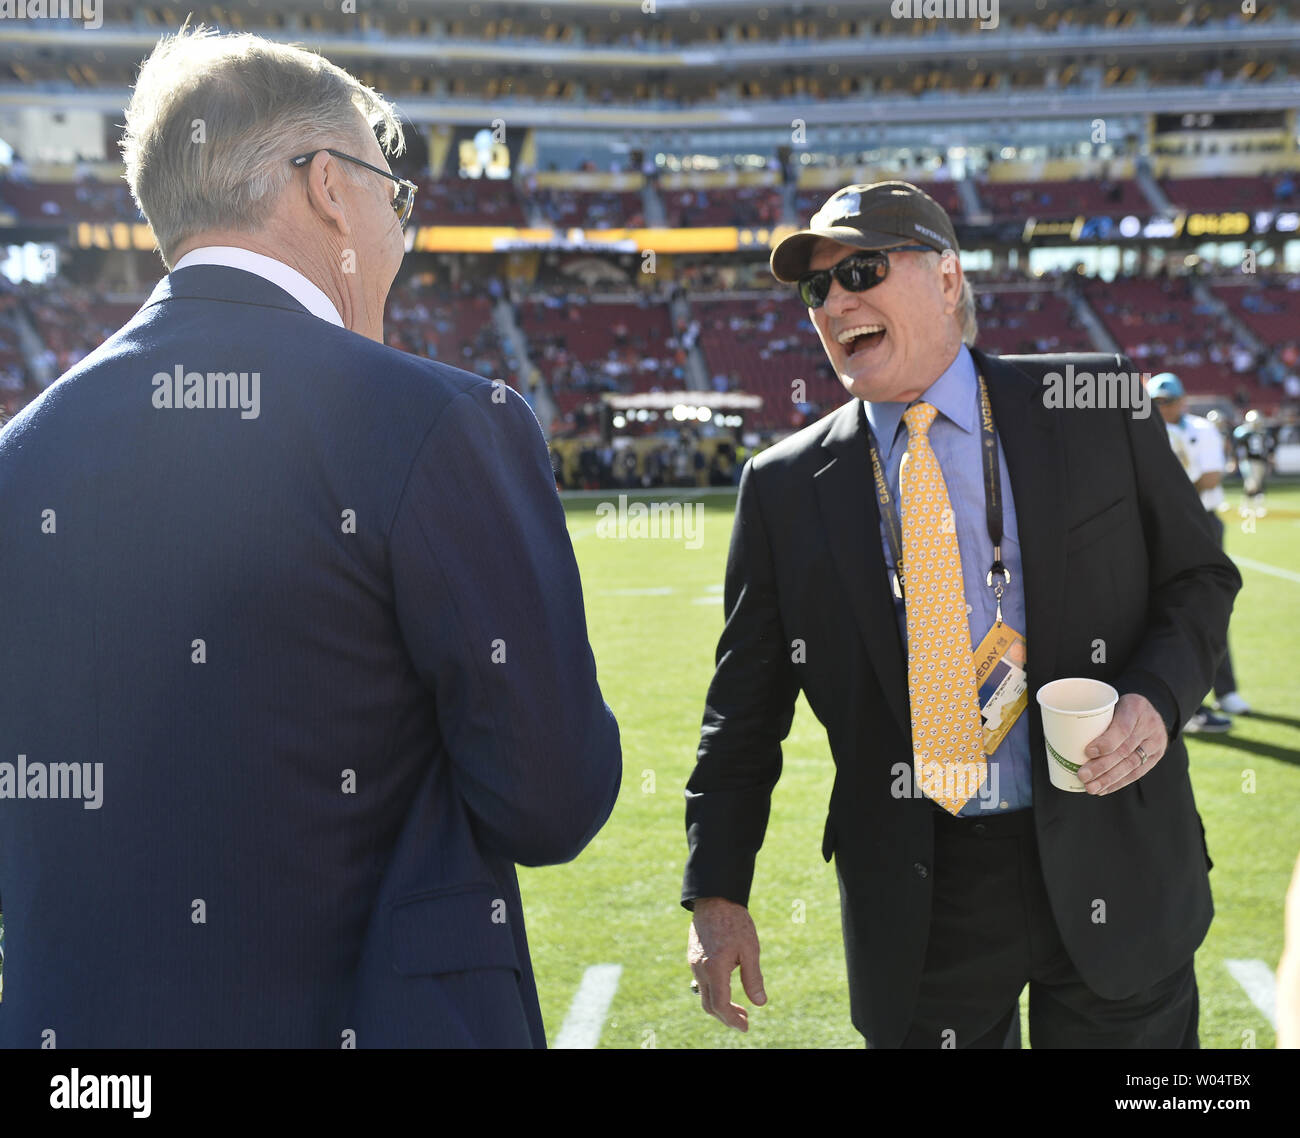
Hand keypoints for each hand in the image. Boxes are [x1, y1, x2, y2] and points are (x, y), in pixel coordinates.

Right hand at [687, 897, 765, 1030]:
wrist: (714, 899)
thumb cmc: (735, 922)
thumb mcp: (750, 949)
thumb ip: (753, 978)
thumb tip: (760, 1003)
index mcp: (715, 968)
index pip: (721, 1006)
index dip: (733, 1020)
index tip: (745, 1026)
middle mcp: (700, 969)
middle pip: (710, 1006)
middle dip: (726, 1018)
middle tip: (744, 1021)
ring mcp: (694, 964)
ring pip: (704, 995)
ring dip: (720, 1006)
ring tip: (739, 1008)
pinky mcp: (693, 958)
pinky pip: (702, 983)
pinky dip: (714, 993)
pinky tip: (727, 989)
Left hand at [1077, 693, 1166, 795]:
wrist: (1151, 709)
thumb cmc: (1120, 706)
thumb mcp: (1109, 702)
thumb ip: (1092, 715)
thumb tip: (1058, 733)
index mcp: (1135, 707)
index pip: (1122, 728)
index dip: (1106, 742)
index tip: (1087, 752)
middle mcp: (1149, 725)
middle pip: (1125, 750)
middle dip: (1102, 766)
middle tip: (1083, 775)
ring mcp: (1155, 742)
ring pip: (1132, 764)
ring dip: (1109, 779)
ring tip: (1090, 788)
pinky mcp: (1156, 756)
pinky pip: (1138, 772)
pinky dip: (1119, 782)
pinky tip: (1104, 789)